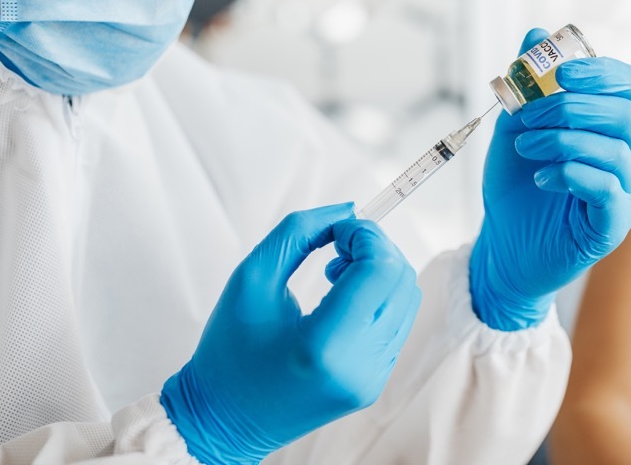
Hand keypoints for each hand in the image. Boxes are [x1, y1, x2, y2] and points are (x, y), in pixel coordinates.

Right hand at [160, 205, 420, 464]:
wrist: (223, 420)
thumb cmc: (228, 351)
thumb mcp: (250, 278)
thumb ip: (300, 232)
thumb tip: (348, 209)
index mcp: (324, 345)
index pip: (379, 271)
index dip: (365, 237)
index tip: (338, 230)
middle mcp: (357, 366)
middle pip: (400, 280)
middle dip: (374, 248)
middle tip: (337, 245)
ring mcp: (371, 380)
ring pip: (406, 299)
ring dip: (378, 271)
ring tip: (335, 273)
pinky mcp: (374, 384)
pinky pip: (397, 323)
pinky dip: (378, 297)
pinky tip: (341, 298)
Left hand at [470, 28, 630, 330]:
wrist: (504, 246)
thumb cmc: (516, 187)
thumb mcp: (516, 126)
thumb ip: (529, 83)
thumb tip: (535, 34)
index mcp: (612, 126)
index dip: (602, 72)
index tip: (559, 73)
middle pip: (625, 113)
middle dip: (571, 106)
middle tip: (526, 116)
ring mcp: (628, 191)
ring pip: (616, 150)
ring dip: (563, 140)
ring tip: (525, 146)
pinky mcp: (615, 224)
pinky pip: (608, 189)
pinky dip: (571, 174)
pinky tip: (541, 177)